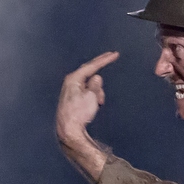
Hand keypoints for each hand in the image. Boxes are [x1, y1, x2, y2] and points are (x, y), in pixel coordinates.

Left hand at [56, 52, 118, 181]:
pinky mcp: (73, 98)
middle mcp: (70, 82)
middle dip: (100, 69)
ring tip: (98, 103)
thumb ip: (96, 84)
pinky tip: (94, 106)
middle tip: (112, 56)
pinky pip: (88, 92)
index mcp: (74, 79)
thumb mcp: (92, 96)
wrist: (69, 130)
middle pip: (89, 71)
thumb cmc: (79, 113)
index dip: (104, 60)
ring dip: (98, 92)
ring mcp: (71, 90)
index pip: (92, 65)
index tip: (114, 54)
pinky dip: (93, 97)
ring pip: (91, 84)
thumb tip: (96, 78)